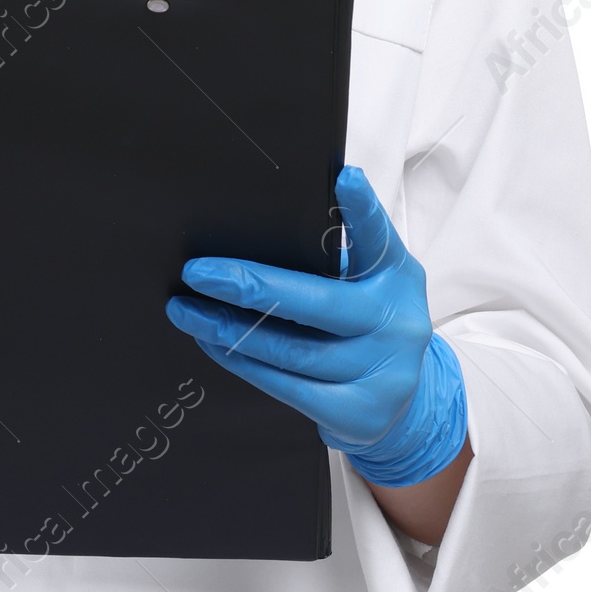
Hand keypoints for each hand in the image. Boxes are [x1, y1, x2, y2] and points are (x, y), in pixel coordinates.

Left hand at [165, 165, 466, 488]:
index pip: (379, 239)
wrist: (404, 400)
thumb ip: (332, 258)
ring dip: (229, 328)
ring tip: (186, 310)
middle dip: (251, 286)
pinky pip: (287, 386)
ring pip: (292, 349)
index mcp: (396, 276)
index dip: (363, 210)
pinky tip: (213, 343)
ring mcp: (382, 372)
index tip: (345, 179)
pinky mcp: (358, 412)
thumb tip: (250, 231)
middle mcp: (396, 322)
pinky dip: (243, 362)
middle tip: (197, 272)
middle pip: (318, 303)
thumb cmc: (367, 323)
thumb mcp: (368, 284)